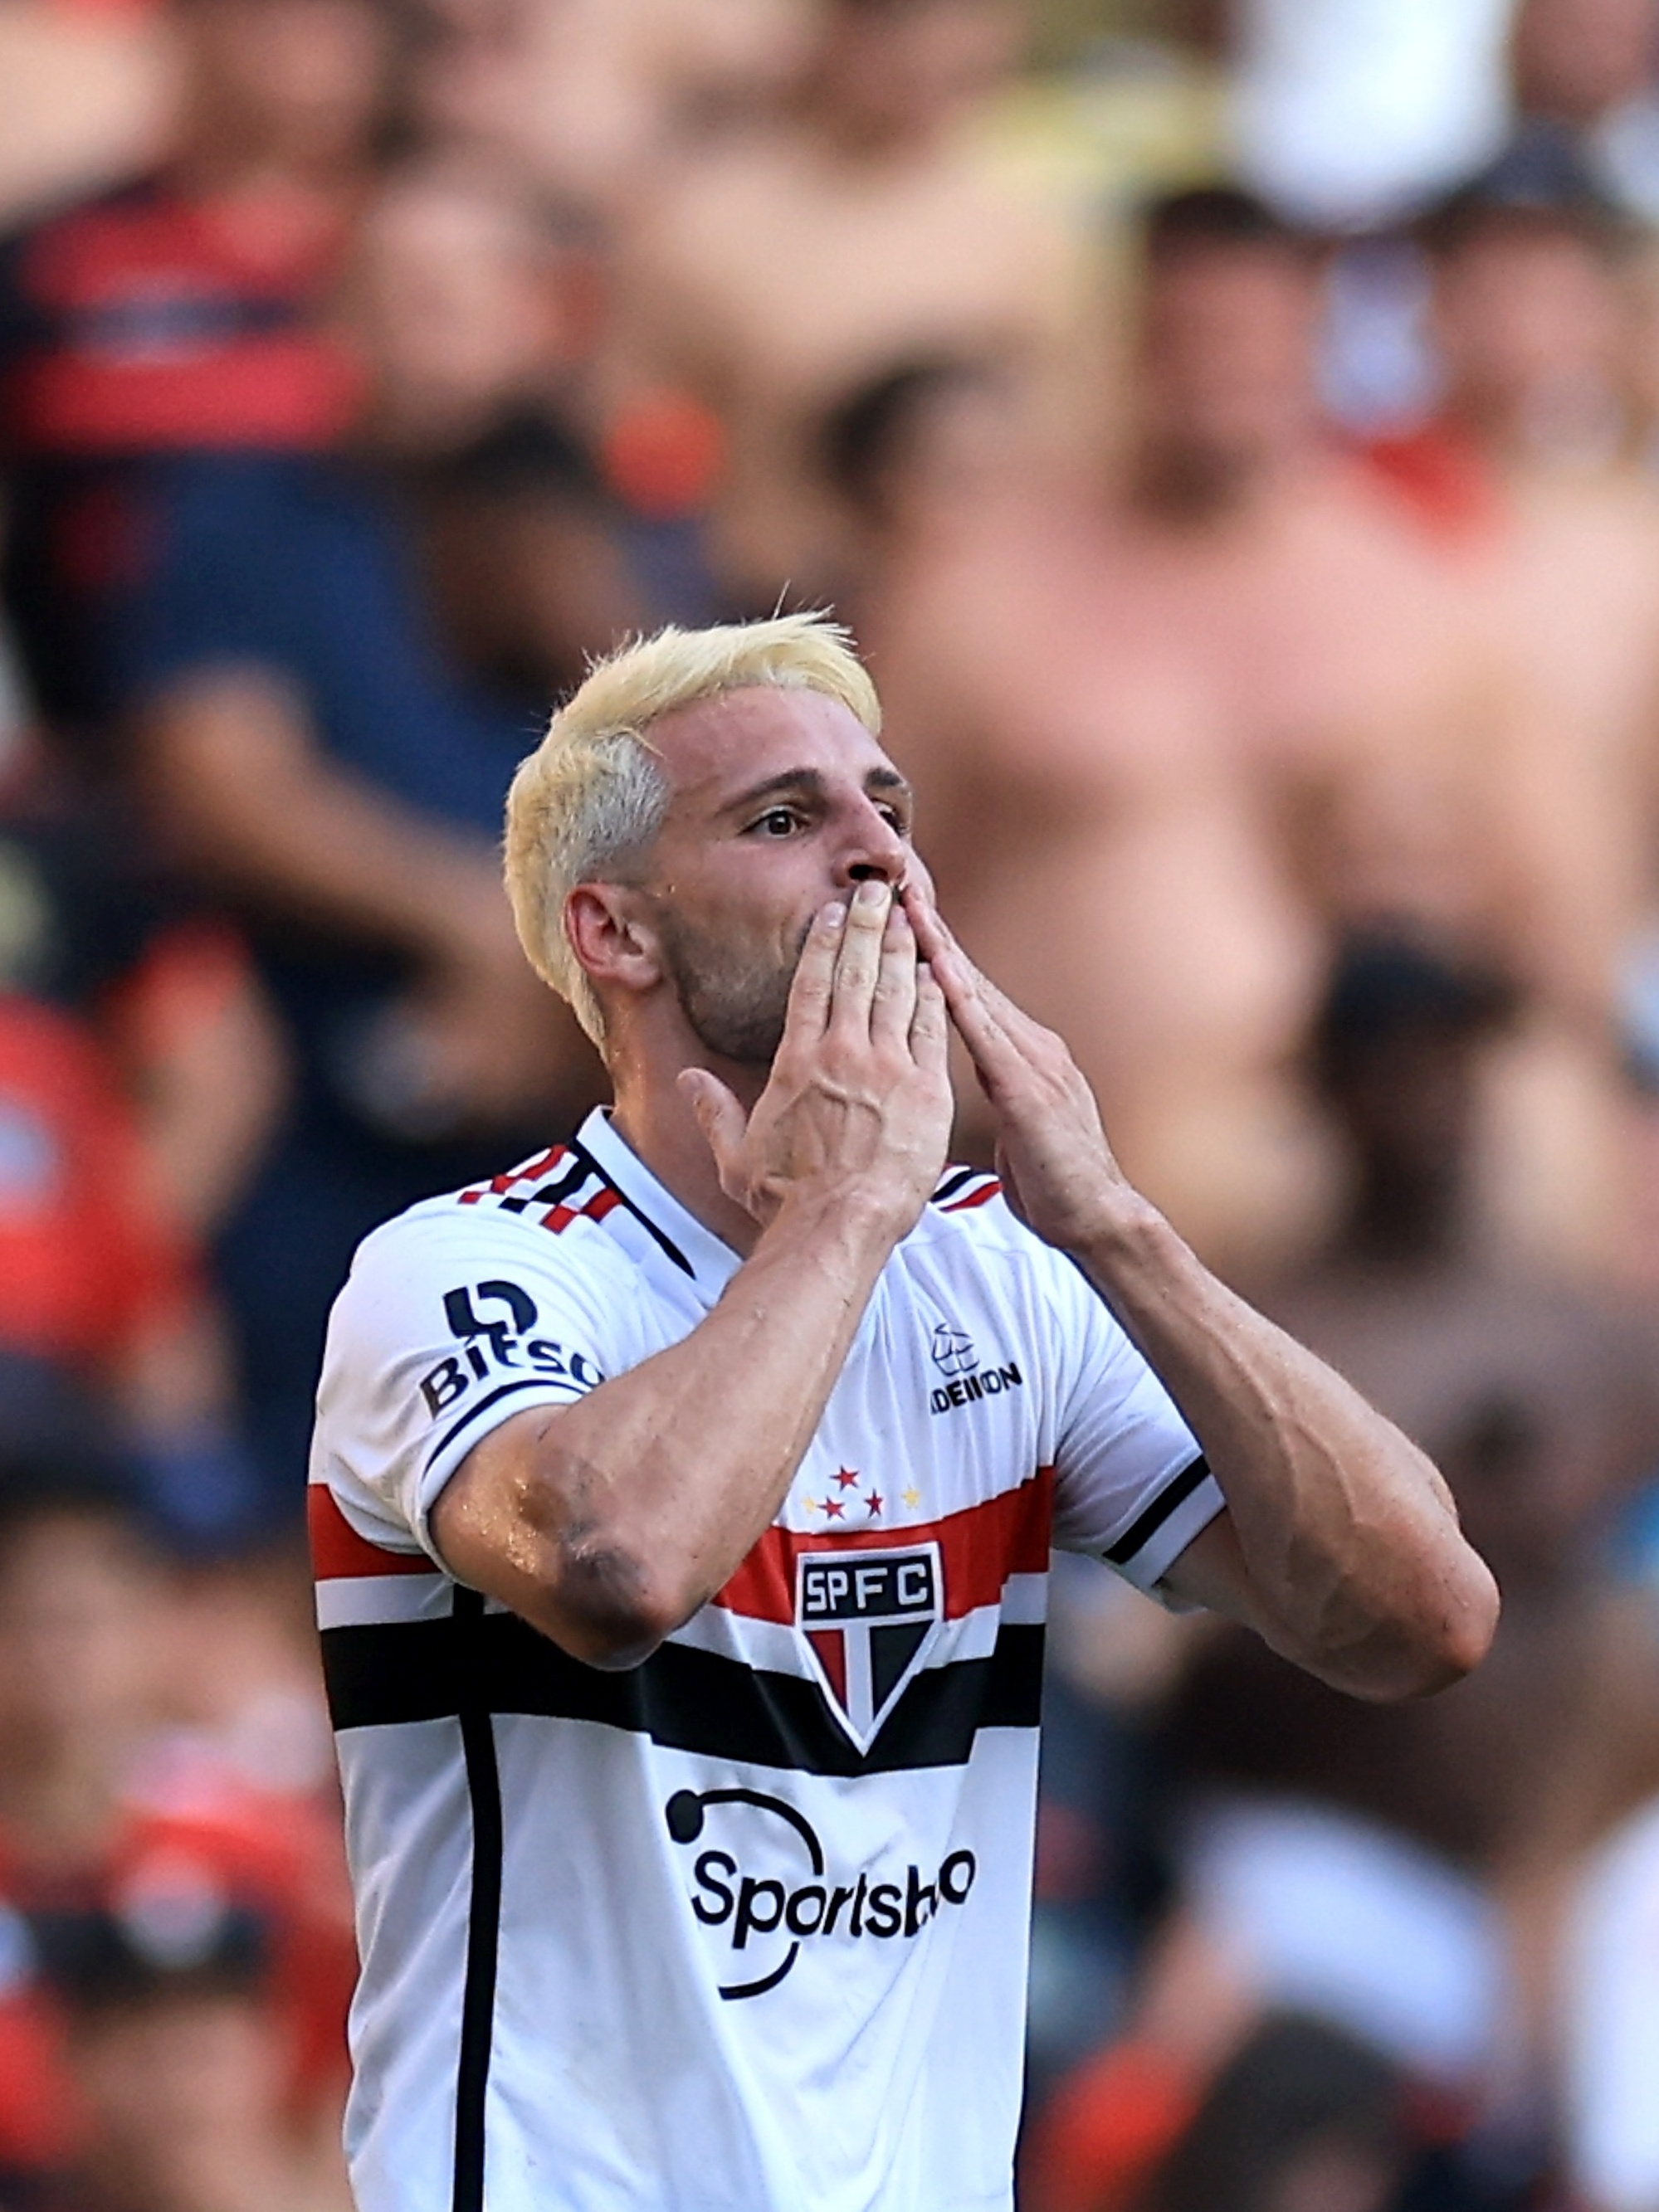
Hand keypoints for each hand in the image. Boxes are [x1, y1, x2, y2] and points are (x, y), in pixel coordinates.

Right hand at [680, 881, 951, 1233]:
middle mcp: (842, 1054)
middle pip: (856, 973)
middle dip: (867, 926)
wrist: (838, 1225)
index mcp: (798, 1063)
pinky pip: (932, 1030)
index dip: (823, 943)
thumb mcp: (736, 1154)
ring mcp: (887, 1069)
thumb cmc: (787, 1198)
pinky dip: (933, 996)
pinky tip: (936, 971)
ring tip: (908, 915)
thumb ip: (715, 1110)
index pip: (810, 986)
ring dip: (902, 948)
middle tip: (876, 891)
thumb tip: (688, 1080)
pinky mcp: (926, 1090)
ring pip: (896, 991)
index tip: (833, 913)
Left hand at [901, 878, 1138, 1251]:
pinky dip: (959, 995)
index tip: (900, 907)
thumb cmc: (1052, 1181)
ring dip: (939, 945)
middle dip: (931, 927)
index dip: (933, 947)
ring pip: (974, 991)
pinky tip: (935, 965)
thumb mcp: (1013, 1127)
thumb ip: (995, 1092)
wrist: (1098, 1219)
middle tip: (897, 876)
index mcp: (1019, 1053)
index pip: (967, 990)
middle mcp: (1028, 1043)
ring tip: (907, 900)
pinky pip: (985, 1033)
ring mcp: (1033, 1060)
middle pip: (968, 975)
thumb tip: (970, 1078)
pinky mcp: (1028, 1088)